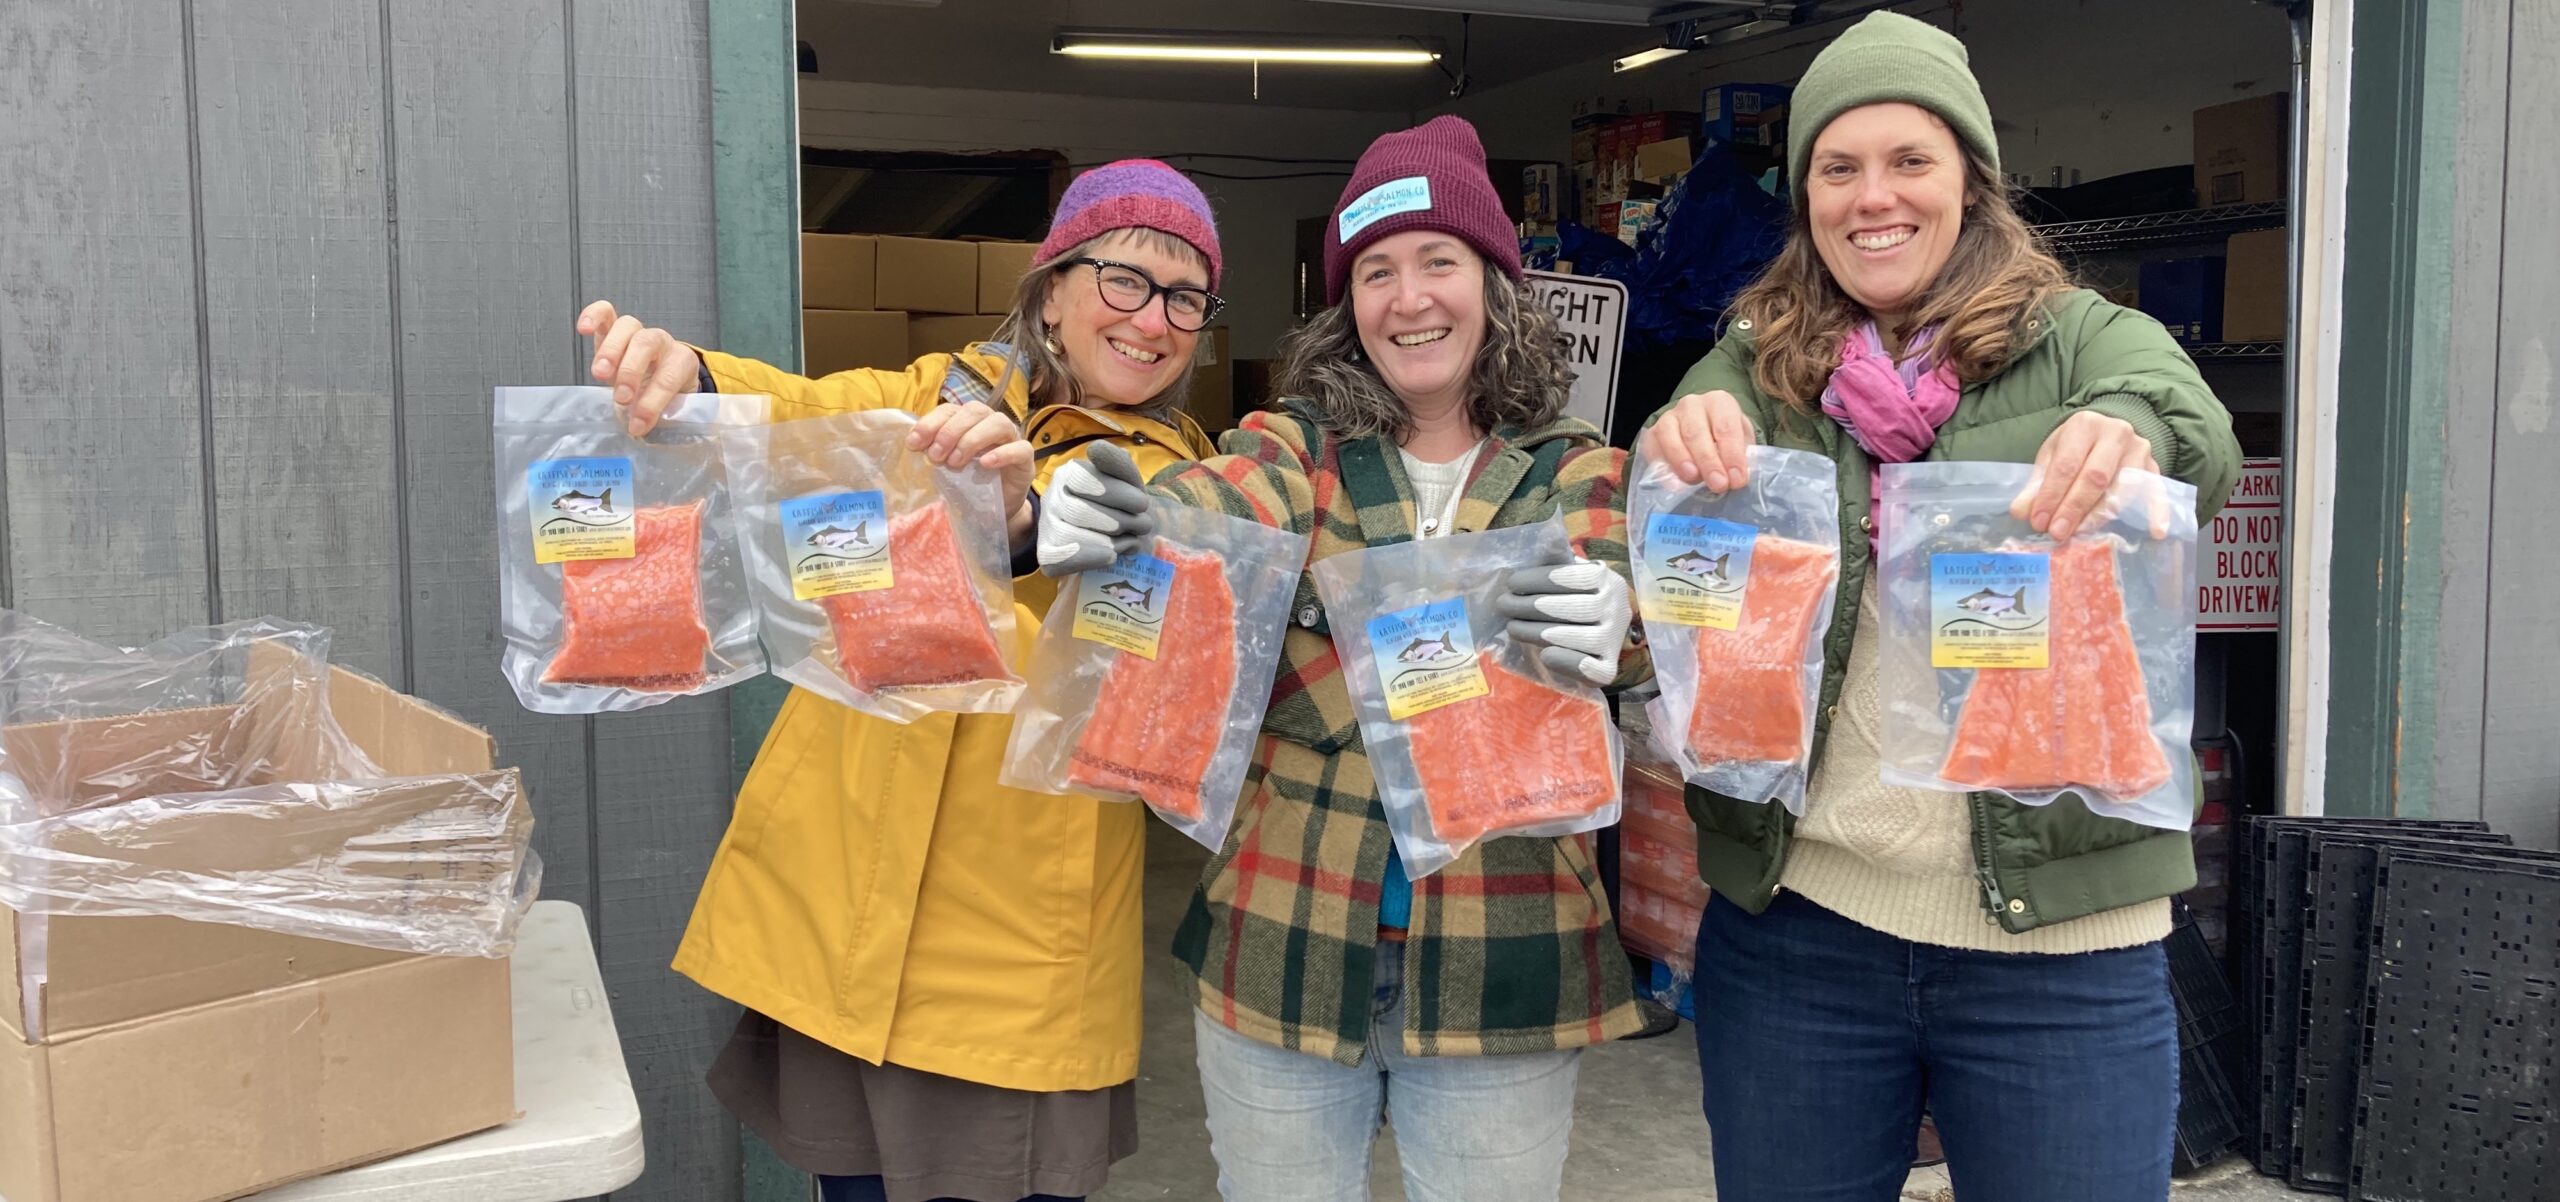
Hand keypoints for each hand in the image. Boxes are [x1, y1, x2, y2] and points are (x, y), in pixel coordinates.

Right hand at [577, 300, 701, 437]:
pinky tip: (583, 329)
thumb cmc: (663, 400)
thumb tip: (640, 431)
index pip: (670, 376)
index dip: (654, 401)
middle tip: (621, 398)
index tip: (638, 424)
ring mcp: (637, 333)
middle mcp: (662, 343)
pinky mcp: (613, 329)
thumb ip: (660, 421)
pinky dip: (594, 316)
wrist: (656, 386)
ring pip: (627, 326)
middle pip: (648, 343)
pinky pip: (605, 312)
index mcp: (682, 363)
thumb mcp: (667, 414)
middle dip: (632, 372)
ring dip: (611, 351)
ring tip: (600, 375)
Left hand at [911, 403, 1033, 516]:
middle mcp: (990, 423)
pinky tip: (985, 464)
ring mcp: (1011, 439)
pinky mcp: (1026, 459)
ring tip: (956, 462)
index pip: (950, 409)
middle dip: (950, 431)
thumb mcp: (948, 465)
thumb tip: (913, 444)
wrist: (997, 507)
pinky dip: (1002, 453)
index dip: (931, 422)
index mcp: (969, 421)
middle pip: (974, 410)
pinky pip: (1020, 448)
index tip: (914, 443)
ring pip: (998, 423)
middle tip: (935, 456)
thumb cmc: (971, 482)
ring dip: (972, 439)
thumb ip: (935, 451)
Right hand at [1035, 443, 1155, 575]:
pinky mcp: (1047, 555)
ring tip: (1131, 541)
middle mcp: (1052, 497)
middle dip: (1119, 520)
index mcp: (1069, 474)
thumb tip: (1095, 450)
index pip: (1083, 478)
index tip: (1141, 503)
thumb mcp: (1127, 482)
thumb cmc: (1125, 505)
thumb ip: (1118, 464)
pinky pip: (1056, 560)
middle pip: (1078, 511)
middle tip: (1143, 526)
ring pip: (1069, 535)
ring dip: (1110, 542)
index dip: (1117, 493)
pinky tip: (1111, 557)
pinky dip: (1088, 558)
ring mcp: (1047, 527)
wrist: (1119, 537)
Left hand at [1496, 560, 1634, 685]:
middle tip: (1504, 605)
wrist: (1606, 629)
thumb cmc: (1579, 595)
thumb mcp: (1571, 572)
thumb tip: (1545, 532)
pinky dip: (1567, 662)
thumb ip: (1556, 556)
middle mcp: (1617, 609)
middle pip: (1573, 609)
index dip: (1539, 579)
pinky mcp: (1609, 669)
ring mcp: (1614, 640)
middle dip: (1531, 607)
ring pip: (1577, 639)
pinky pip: (1590, 669)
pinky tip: (1545, 654)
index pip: (1573, 577)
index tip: (1512, 583)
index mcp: (1607, 580)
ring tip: (1512, 627)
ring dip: (1538, 633)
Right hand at [1638, 390, 1754, 491]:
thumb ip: (1741, 457)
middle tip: (1718, 484)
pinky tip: (1673, 484)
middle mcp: (1692, 405)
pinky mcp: (1652, 434)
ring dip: (1681, 460)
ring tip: (1693, 479)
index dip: (1732, 455)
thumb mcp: (1742, 442)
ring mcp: (1669, 418)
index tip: (1737, 479)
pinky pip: (1652, 448)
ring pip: (1670, 436)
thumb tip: (1736, 478)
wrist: (1706, 431)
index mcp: (1719, 402)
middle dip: (1708, 461)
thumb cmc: (1726, 438)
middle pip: (1696, 432)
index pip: (1726, 427)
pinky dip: (1661, 466)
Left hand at [2012, 411, 2163, 540]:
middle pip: (2096, 477)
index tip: (2039, 522)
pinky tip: (2155, 532)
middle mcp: (2116, 434)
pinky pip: (2158, 491)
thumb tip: (2021, 512)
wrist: (2108, 431)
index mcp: (2085, 425)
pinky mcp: (2155, 467)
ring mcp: (2140, 451)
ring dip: (2102, 514)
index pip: (2067, 465)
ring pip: (2124, 487)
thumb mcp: (2052, 456)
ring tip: (2082, 534)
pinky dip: (2158, 512)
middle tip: (2057, 533)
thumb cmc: (2076, 447)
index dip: (2051, 495)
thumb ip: (2037, 484)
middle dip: (2074, 508)